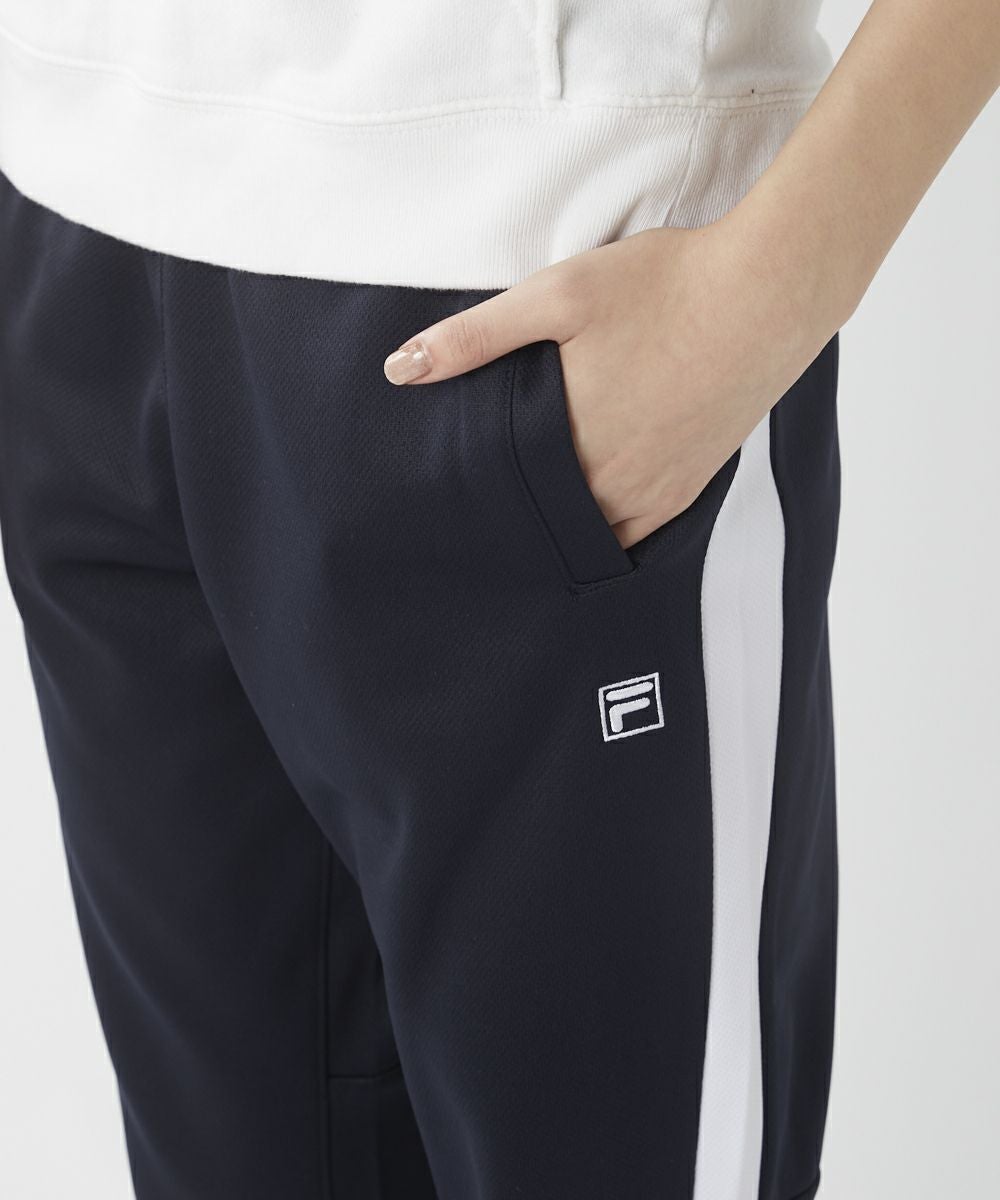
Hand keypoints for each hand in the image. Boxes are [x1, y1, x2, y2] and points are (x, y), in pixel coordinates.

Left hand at [383, 218, 839, 548]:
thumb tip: (399, 369)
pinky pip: (639, 532)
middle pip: (547, 523)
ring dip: (563, 528)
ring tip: (532, 517)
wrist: (768, 292)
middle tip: (483, 518)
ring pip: (592, 534)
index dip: (477, 504)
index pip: (504, 500)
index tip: (454, 508)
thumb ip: (473, 337)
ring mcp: (657, 492)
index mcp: (568, 447)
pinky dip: (611, 529)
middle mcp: (612, 485)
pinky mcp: (691, 486)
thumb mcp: (557, 295)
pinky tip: (593, 513)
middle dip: (516, 520)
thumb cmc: (663, 286)